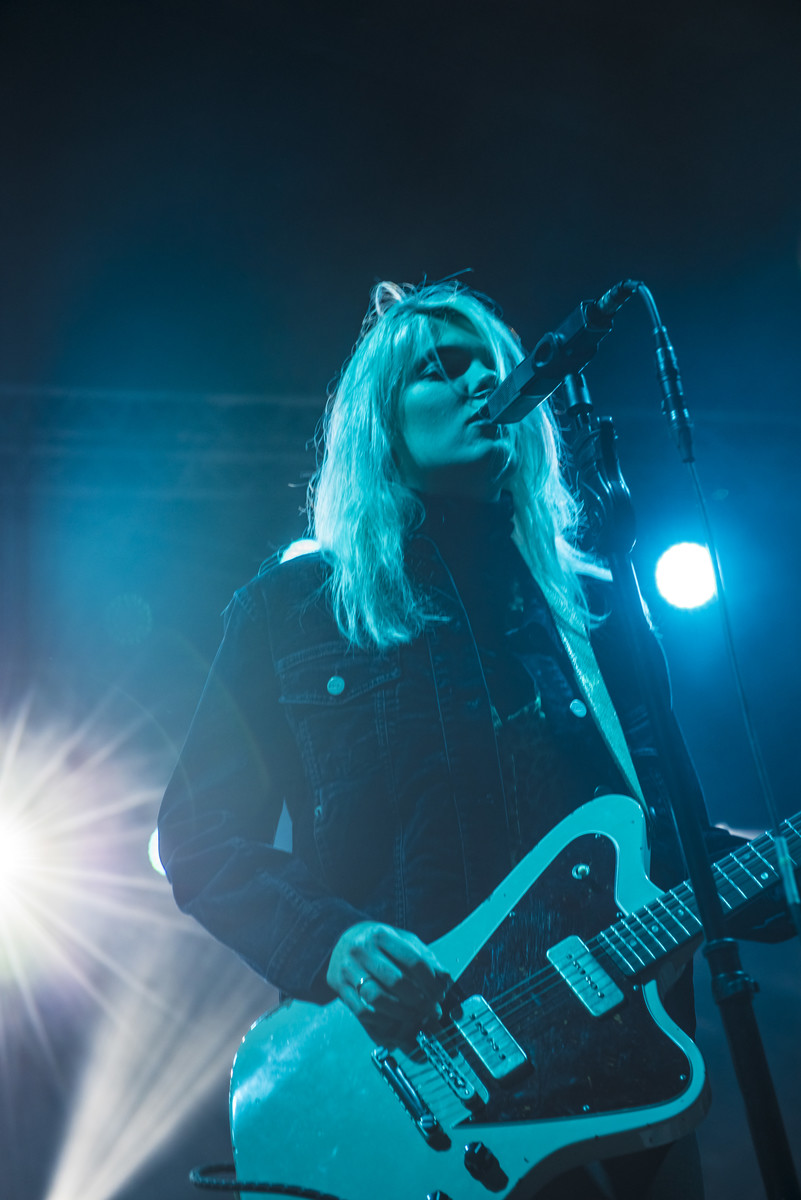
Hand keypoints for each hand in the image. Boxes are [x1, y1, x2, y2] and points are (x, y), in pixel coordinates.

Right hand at [326, 922, 450, 1046]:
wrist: (341, 942)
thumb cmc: (379, 944)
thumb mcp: (402, 940)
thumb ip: (424, 957)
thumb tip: (445, 978)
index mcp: (381, 935)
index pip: (413, 960)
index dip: (431, 981)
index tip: (440, 994)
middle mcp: (362, 950)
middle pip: (396, 981)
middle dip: (418, 1001)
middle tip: (431, 1011)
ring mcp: (348, 969)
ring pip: (377, 998)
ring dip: (401, 1013)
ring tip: (416, 1017)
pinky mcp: (340, 988)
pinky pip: (362, 1011)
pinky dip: (381, 1021)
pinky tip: (395, 1021)